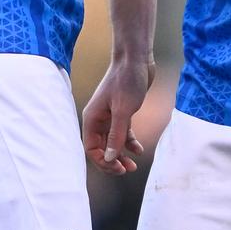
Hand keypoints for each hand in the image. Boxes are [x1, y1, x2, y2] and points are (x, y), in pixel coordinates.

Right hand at [83, 56, 153, 174]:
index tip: (118, 168)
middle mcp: (98, 119)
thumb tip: (109, 158)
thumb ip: (116, 136)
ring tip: (133, 165)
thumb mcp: (123, 111)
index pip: (91, 148)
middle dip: (112, 160)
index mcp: (92, 118)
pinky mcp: (121, 112)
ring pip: (112, 142)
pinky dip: (130, 143)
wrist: (136, 60)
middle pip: (100, 148)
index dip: (102, 161)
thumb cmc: (127, 81)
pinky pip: (122, 133)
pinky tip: (139, 150)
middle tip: (127, 169)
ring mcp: (109, 116)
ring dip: (121, 154)